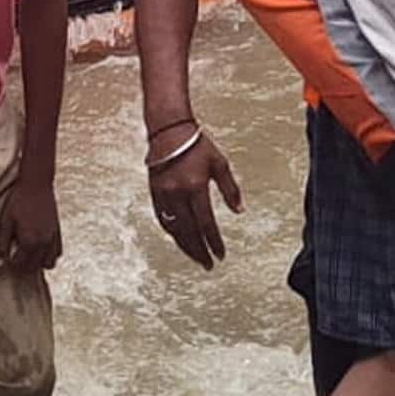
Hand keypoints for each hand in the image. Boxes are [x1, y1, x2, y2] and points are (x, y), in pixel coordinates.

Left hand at [0, 174, 61, 271]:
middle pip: (34, 267)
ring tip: (28, 254)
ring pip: (49, 264)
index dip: (10, 263)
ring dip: (38, 263)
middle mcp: (43, 244)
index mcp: (29, 242)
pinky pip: (57, 253)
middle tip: (15, 257)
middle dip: (23, 266)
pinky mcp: (58, 232)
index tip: (6, 258)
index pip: (19, 265)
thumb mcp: (5, 221)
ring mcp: (52, 239)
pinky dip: (49, 255)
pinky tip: (40, 248)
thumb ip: (2, 242)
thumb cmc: (18, 201)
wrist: (37, 184)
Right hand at [146, 124, 241, 268]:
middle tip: (209, 265)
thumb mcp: (220, 164)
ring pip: (174, 229)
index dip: (214, 242)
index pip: (206, 223)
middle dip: (200, 251)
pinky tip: (180, 240)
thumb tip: (240, 211)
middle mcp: (177, 194)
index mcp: (195, 187)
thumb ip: (230, 189)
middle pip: (189, 232)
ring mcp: (163, 195)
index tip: (221, 255)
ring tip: (196, 258)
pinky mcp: (154, 193)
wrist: (168, 130)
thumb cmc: (197, 144)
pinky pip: (163, 219)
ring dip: (186, 246)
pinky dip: (172, 233)